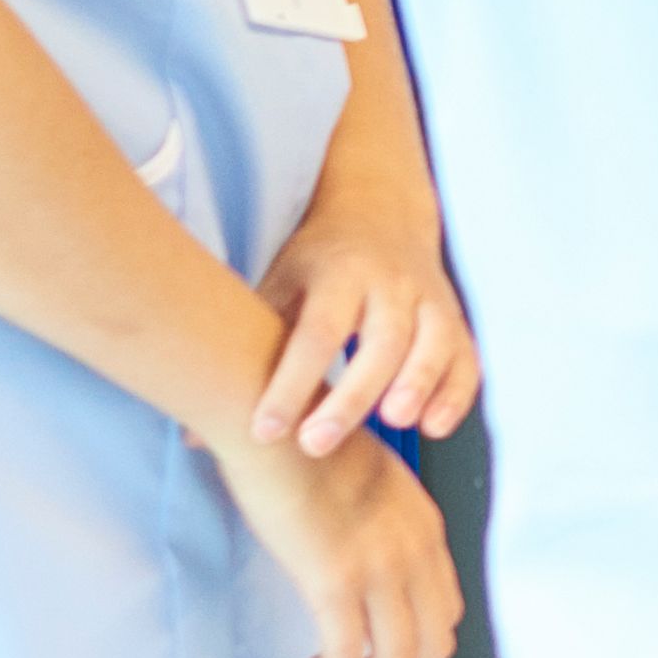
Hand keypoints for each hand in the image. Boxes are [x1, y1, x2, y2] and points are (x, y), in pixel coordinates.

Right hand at [218, 428, 460, 657]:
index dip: (425, 650)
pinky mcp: (333, 577)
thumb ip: (384, 524)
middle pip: (433, 646)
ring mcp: (378, 564)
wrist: (273, 418)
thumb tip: (368, 565)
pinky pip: (348, 651)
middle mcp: (415, 550)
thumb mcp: (373, 483)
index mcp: (426, 528)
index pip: (448, 611)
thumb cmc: (307, 446)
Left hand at [254, 187, 480, 454]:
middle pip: (379, 342)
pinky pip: (466, 359)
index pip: (314, 333)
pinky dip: (455, 393)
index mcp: (337, 274)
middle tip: (316, 444)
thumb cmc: (317, 267)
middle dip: (351, 396)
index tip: (264, 431)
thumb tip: (191, 434)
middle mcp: (390, 283)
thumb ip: (246, 354)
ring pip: (433, 343)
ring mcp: (430, 299)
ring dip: (417, 383)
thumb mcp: (278, 287)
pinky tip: (433, 428)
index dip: (292, 383)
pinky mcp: (455, 320)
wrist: (381, 213)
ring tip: (395, 424)